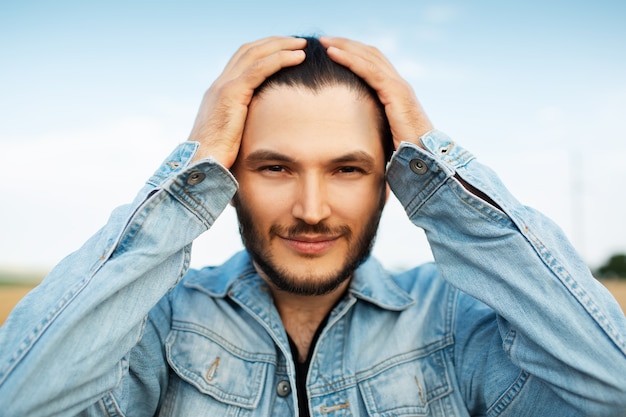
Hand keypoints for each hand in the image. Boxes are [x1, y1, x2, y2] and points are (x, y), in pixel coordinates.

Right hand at [188, 36, 306, 167]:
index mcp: (219, 92)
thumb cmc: (218, 159)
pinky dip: (280, 59)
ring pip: (255, 54)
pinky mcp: (231, 94)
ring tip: (302, 45)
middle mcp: (220, 84)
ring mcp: (224, 87)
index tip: (286, 51)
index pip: (242, 60)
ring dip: (281, 46)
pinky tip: (298, 58)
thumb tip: (262, 131)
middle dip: (274, 42)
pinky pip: (259, 69)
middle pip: (249, 50)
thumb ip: (244, 126)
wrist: (199, 165)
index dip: (264, 51)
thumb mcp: (232, 137)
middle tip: (297, 42)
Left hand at [319, 36, 432, 149]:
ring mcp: (399, 87)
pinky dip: (350, 59)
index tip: (331, 50)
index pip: (373, 62)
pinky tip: (333, 54)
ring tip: (324, 42)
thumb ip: (370, 124)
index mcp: (395, 91)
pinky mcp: (396, 93)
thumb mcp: (382, 134)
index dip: (352, 53)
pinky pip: (370, 71)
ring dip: (345, 46)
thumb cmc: (403, 153)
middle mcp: (398, 84)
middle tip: (324, 40)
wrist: (424, 160)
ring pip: (369, 57)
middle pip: (370, 54)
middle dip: (346, 44)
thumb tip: (348, 131)